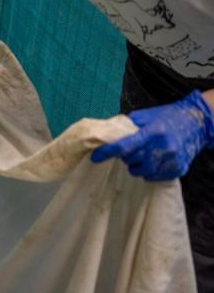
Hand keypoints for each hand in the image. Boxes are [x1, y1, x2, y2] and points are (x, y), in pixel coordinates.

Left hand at [91, 90, 213, 180]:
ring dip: (136, 165)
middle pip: (131, 160)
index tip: (95, 157)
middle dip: (125, 156)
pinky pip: (154, 177)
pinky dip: (149, 171)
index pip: (124, 147)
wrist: (197, 124)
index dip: (107, 152)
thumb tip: (109, 135)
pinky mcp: (177, 170)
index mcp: (153, 132)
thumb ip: (129, 125)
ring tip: (141, 155)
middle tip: (129, 150)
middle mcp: (163, 148)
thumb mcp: (147, 115)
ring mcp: (171, 161)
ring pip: (141, 172)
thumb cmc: (168, 117)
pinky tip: (152, 161)